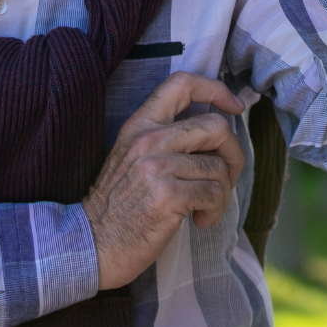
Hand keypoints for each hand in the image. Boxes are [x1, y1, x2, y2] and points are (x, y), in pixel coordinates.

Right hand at [82, 71, 245, 290]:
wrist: (92, 243)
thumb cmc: (118, 203)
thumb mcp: (131, 155)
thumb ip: (165, 137)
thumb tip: (214, 132)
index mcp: (140, 124)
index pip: (182, 83)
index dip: (216, 90)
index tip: (234, 108)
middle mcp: (148, 139)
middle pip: (216, 127)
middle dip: (233, 153)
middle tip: (224, 176)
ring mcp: (157, 167)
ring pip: (219, 167)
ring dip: (223, 192)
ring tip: (205, 206)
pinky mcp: (167, 196)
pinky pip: (214, 193)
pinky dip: (216, 210)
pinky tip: (199, 219)